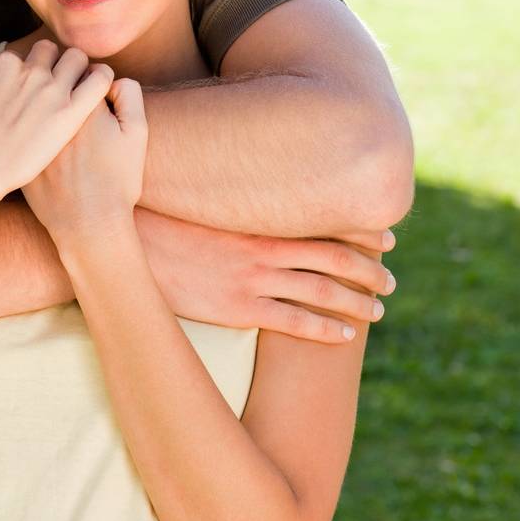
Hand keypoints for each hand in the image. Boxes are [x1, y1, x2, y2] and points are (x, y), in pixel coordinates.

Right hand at [0, 41, 115, 214]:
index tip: (29, 87)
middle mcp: (30, 71)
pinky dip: (102, 79)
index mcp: (4, 64)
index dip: (28, 70)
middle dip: (54, 64)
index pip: (26, 54)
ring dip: (78, 69)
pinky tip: (100, 90)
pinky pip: (100, 81)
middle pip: (52, 51)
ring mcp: (51, 90)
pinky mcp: (70, 114)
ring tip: (79, 88)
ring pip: (77, 59)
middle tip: (55, 86)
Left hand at [23, 79, 146, 244]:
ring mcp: (28, 131)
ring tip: (50, 115)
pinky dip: (19, 121)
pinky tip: (32, 135)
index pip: (80, 67)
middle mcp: (50, 112)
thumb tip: (112, 78)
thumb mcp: (137, 134)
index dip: (88, 78)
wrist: (87, 225)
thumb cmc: (116, 181)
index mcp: (81, 102)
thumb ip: (129, 94)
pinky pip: (12, 121)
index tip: (90, 92)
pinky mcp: (14, 150)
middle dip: (59, 79)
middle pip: (50, 74)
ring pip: (28, 94)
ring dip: (36, 96)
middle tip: (68, 99)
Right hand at [136, 213, 396, 345]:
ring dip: (357, 300)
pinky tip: (345, 333)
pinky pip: (294, 322)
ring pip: (322, 291)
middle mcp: (266, 246)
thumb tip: (253, 186)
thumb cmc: (163, 215)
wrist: (128, 244)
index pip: (324, 219)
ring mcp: (255, 279)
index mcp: (260, 216)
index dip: (359, 229)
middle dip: (368, 268)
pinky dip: (325, 328)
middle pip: (333, 257)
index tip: (385, 235)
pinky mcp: (240, 309)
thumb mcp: (205, 196)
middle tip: (391, 277)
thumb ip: (235, 196)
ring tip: (379, 309)